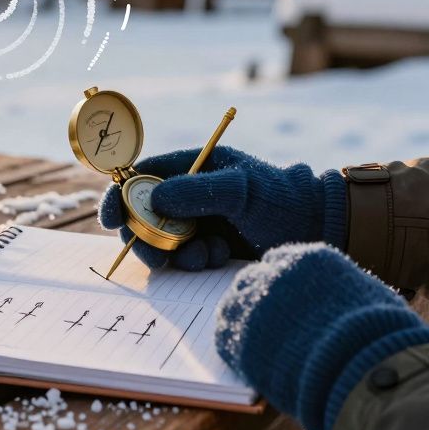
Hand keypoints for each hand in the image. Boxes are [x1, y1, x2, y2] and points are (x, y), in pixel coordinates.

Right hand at [97, 146, 346, 270]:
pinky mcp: (210, 248)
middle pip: (145, 214)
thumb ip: (199, 190)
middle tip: (158, 258)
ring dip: (175, 254)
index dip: (121, 195)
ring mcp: (200, 222)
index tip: (110, 220)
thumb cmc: (283, 200)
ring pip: (163, 241)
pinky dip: (193, 263)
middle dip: (147, 236)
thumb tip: (155, 199)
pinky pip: (184, 259)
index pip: (144, 176)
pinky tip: (218, 260)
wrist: (318, 232)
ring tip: (204, 257)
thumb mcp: (242, 189)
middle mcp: (191, 194)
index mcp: (196, 166)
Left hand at [214, 244, 428, 429]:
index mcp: (310, 259)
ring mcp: (256, 304)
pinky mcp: (242, 338)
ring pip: (234, 303)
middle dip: (257, 295)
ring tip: (251, 338)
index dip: (281, 280)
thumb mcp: (370, 299)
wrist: (364, 370)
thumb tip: (349, 298)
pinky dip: (231, 343)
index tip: (283, 297)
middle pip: (253, 277)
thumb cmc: (381, 337)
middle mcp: (278, 274)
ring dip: (241, 317)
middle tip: (264, 319)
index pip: (281, 260)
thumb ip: (347, 290)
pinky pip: (225, 335)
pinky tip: (242, 356)